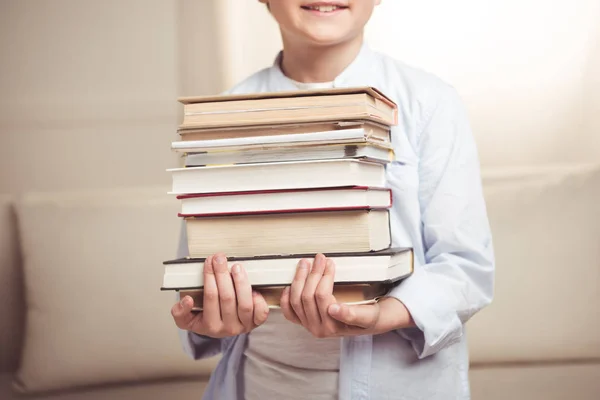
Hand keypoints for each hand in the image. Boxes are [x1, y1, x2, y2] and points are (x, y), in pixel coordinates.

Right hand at [171, 253, 268, 337]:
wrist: (220, 329)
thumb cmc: (204, 318)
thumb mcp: (186, 319)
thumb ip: (180, 312)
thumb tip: (187, 300)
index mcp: (210, 327)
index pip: (210, 298)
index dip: (209, 277)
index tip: (208, 261)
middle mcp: (228, 329)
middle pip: (227, 298)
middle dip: (223, 274)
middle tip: (220, 258)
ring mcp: (244, 326)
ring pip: (244, 303)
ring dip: (240, 282)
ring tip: (236, 266)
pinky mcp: (256, 322)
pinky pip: (261, 312)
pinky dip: (258, 299)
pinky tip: (252, 286)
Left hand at [280, 254, 413, 337]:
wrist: (368, 324)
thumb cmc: (369, 317)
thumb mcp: (369, 315)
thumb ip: (353, 314)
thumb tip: (334, 310)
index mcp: (334, 326)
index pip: (323, 297)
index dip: (324, 276)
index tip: (329, 262)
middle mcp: (319, 329)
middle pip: (308, 296)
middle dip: (314, 273)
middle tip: (321, 257)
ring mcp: (309, 326)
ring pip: (296, 300)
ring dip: (299, 278)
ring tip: (306, 262)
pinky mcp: (304, 322)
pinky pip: (289, 312)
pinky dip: (286, 297)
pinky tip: (290, 284)